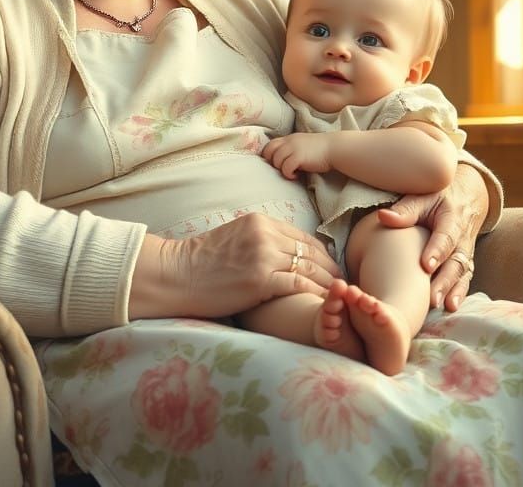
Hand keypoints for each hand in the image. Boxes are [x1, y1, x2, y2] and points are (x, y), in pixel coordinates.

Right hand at [132, 213, 341, 319]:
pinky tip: (325, 302)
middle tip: (345, 284)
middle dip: (331, 267)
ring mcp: (263, 254)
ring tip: (341, 295)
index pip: (302, 236)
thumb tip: (281, 253)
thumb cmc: (202, 263)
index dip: (322, 253)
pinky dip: (315, 292)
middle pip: (311, 250)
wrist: (177, 274)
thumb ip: (259, 241)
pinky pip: (299, 284)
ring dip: (329, 282)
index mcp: (259, 221)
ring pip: (309, 266)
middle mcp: (265, 233)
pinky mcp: (261, 278)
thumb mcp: (235, 239)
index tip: (332, 268)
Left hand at [261, 132, 332, 178]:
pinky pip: (285, 167)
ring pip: (276, 160)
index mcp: (290, 138)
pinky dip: (288, 174)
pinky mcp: (299, 157)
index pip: (270, 144)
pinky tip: (296, 176)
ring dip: (281, 169)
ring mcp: (293, 148)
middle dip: (271, 162)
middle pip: (269, 151)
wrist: (335, 148)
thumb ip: (292, 149)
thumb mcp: (303, 144)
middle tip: (281, 169)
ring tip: (292, 173)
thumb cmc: (322, 149)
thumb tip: (283, 160)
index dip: (269, 156)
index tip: (276, 164)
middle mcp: (289, 141)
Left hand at [375, 164, 487, 310]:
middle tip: (431, 297)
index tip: (426, 265)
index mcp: (451, 218)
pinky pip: (465, 279)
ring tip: (438, 304)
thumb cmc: (437, 198)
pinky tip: (451, 306)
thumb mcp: (423, 197)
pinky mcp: (465, 262)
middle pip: (455, 261)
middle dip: (444, 280)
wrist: (465, 198)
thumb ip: (406, 209)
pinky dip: (460, 293)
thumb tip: (384, 217)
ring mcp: (465, 252)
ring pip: (461, 273)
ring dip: (451, 289)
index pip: (446, 236)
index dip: (437, 250)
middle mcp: (462, 238)